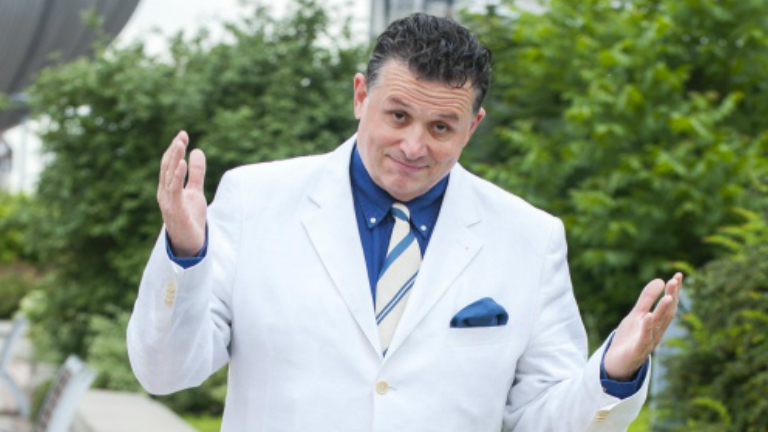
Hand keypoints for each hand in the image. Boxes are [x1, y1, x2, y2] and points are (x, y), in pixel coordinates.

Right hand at [157, 131, 206, 256]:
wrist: (190, 244)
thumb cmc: (190, 218)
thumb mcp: (196, 191)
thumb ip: (197, 173)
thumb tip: (198, 151)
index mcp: (168, 188)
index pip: (169, 164)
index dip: (175, 149)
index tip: (183, 135)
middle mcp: (164, 193)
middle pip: (167, 167)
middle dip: (174, 151)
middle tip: (182, 135)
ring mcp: (167, 201)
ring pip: (169, 176)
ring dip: (175, 159)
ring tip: (181, 144)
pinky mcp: (174, 210)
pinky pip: (174, 190)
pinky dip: (177, 176)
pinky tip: (182, 163)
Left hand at [603, 272, 682, 379]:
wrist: (617, 363)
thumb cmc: (630, 338)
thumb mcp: (637, 315)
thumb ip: (647, 299)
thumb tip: (660, 280)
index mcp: (657, 323)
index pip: (668, 305)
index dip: (674, 291)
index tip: (678, 275)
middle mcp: (656, 332)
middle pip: (666, 313)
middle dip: (672, 297)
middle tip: (675, 281)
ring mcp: (648, 341)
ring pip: (658, 325)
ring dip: (663, 311)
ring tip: (668, 297)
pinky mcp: (637, 350)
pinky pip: (643, 339)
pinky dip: (647, 328)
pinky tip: (648, 317)